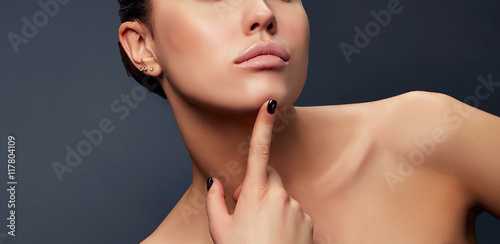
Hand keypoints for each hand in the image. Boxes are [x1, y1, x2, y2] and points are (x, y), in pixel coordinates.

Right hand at [206, 100, 313, 243]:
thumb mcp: (220, 230)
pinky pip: (296, 213)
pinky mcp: (309, 222)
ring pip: (283, 197)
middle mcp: (280, 196)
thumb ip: (217, 201)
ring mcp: (297, 209)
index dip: (263, 125)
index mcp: (255, 194)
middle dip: (260, 187)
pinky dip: (287, 220)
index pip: (258, 151)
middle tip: (248, 211)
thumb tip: (217, 183)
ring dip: (274, 207)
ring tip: (263, 233)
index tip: (270, 103)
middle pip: (270, 178)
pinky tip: (278, 238)